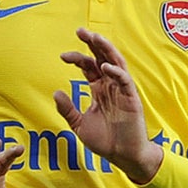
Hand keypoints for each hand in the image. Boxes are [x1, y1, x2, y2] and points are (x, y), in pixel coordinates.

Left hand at [55, 28, 164, 182]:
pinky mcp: (132, 98)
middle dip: (93, 43)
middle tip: (80, 31)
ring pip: (116, 63)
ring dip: (106, 49)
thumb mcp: (80, 125)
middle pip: (102, 57)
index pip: (88, 66)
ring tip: (95, 38)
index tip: (63, 56)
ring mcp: (122, 90)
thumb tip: (55, 93)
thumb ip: (68, 110)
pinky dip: (115, 72)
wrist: (123, 156)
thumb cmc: (105, 141)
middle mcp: (111, 86)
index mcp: (99, 89)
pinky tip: (105, 67)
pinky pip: (125, 80)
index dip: (77, 58)